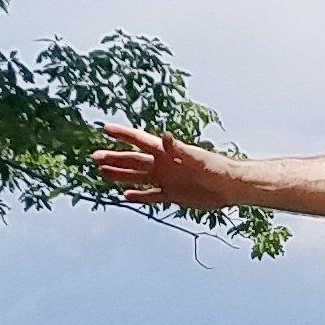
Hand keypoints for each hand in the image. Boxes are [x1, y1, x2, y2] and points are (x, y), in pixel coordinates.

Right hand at [91, 120, 237, 209]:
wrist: (229, 187)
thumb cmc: (215, 167)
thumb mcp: (196, 157)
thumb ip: (178, 148)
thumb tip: (165, 136)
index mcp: (166, 152)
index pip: (140, 140)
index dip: (123, 134)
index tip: (105, 128)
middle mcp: (163, 165)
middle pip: (133, 160)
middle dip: (115, 158)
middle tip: (95, 156)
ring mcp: (166, 180)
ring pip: (138, 177)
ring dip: (121, 174)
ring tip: (102, 171)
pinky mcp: (172, 195)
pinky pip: (151, 196)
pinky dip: (138, 196)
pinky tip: (125, 196)